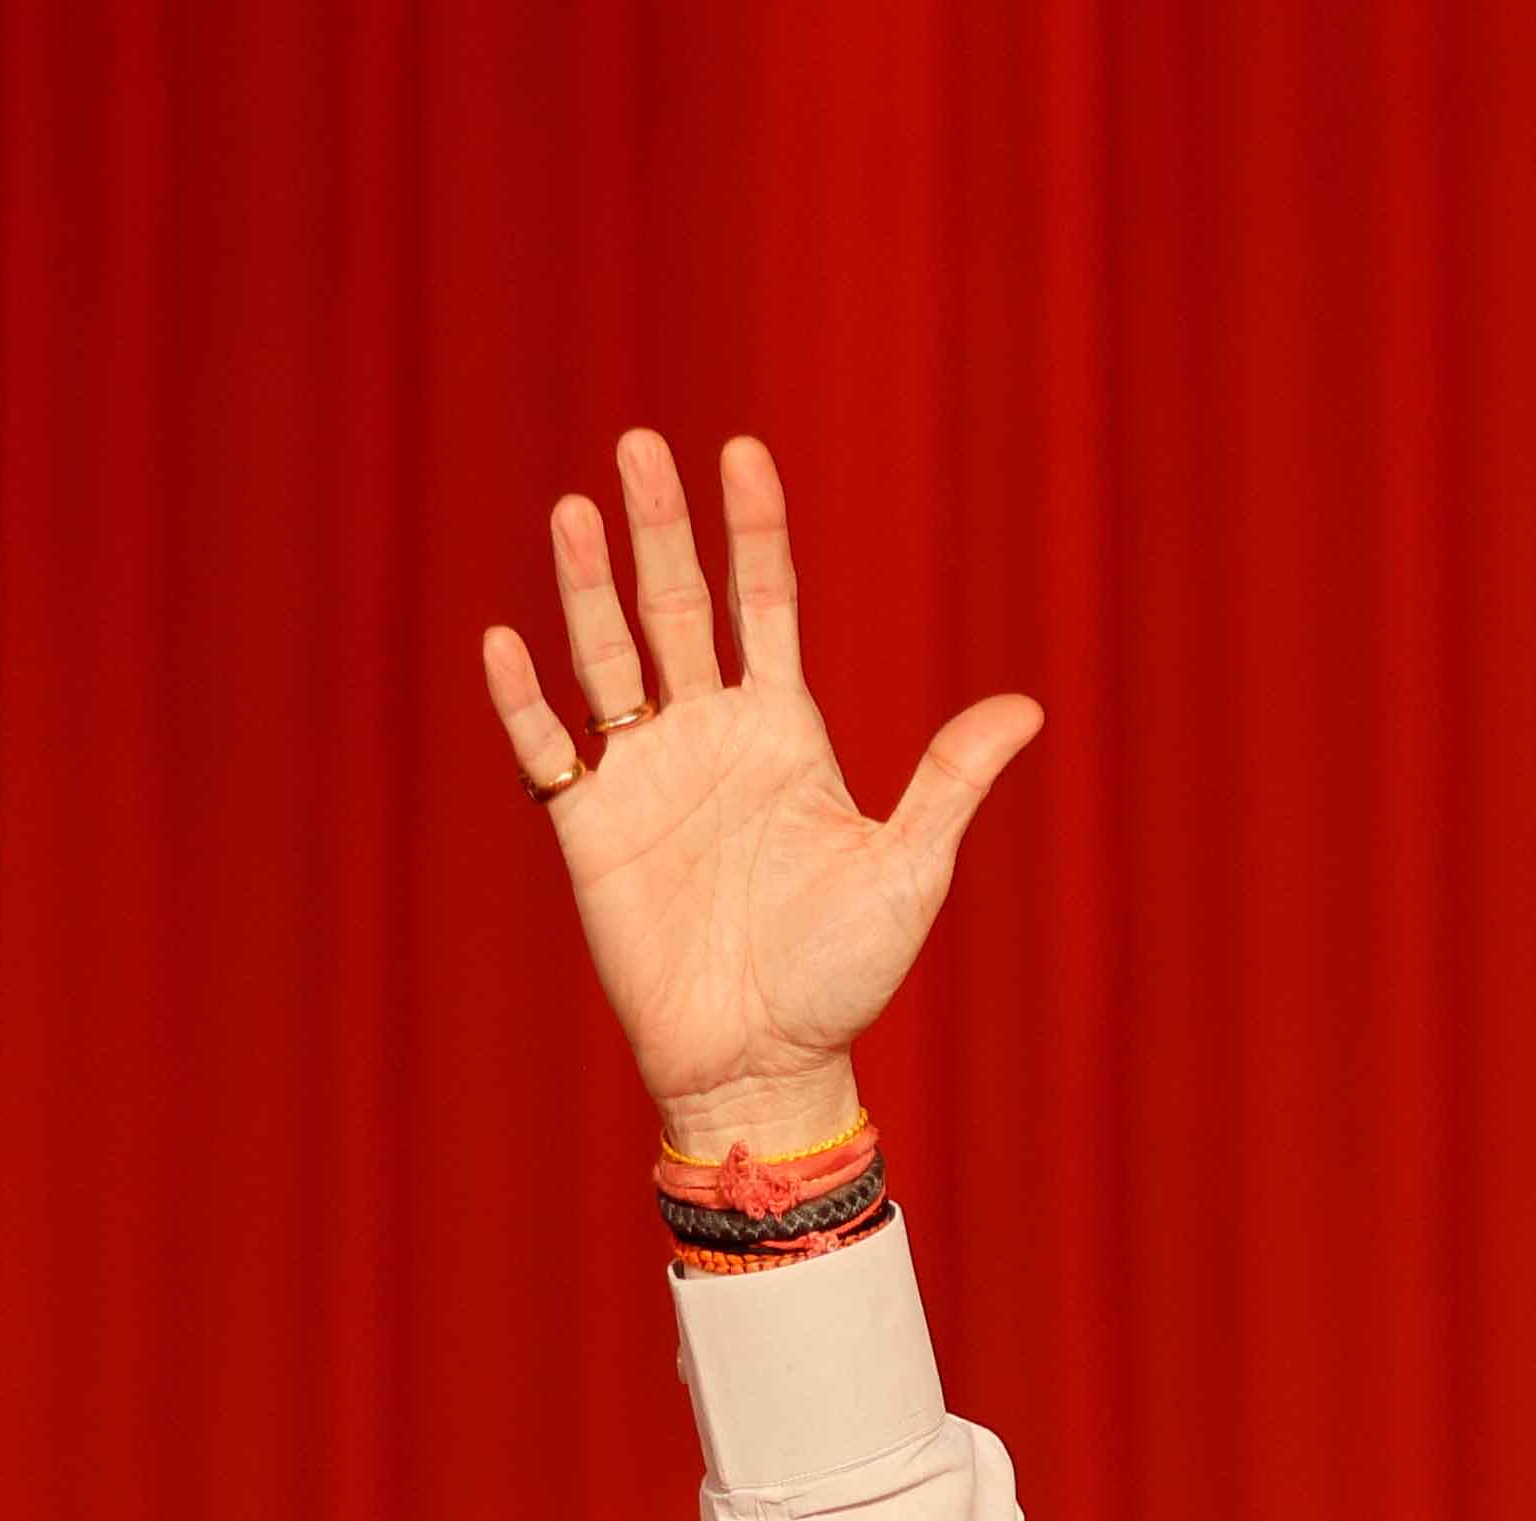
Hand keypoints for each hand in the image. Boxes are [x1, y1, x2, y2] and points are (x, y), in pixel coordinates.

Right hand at [478, 428, 1039, 1155]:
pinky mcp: (590, 828)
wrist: (766, 1059)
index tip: (744, 452)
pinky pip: (546, 749)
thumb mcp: (911, 868)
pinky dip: (522, 699)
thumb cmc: (844, 974)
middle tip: (643, 447)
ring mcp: (645, 777)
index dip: (754, 530)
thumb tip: (1028, 707)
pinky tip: (507, 639)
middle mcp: (708, 737)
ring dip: (587, 585)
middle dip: (662, 528)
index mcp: (785, 733)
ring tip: (576, 510)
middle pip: (678, 606)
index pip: (766, 605)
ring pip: (608, 656)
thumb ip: (951, 779)